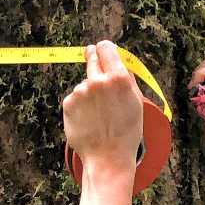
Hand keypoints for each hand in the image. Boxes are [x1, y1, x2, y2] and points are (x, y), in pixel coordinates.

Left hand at [61, 41, 143, 174]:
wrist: (107, 157)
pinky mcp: (68, 103)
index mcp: (119, 78)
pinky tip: (88, 120)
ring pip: (84, 83)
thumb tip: (118, 61)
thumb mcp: (136, 102)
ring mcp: (81, 91)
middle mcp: (98, 81)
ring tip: (98, 114)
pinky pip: (75, 98)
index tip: (101, 51)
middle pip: (92, 58)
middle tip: (94, 68)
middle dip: (93, 60)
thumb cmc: (126, 132)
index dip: (104, 49)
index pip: (106, 47)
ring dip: (89, 92)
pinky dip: (79, 106)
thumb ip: (126, 78)